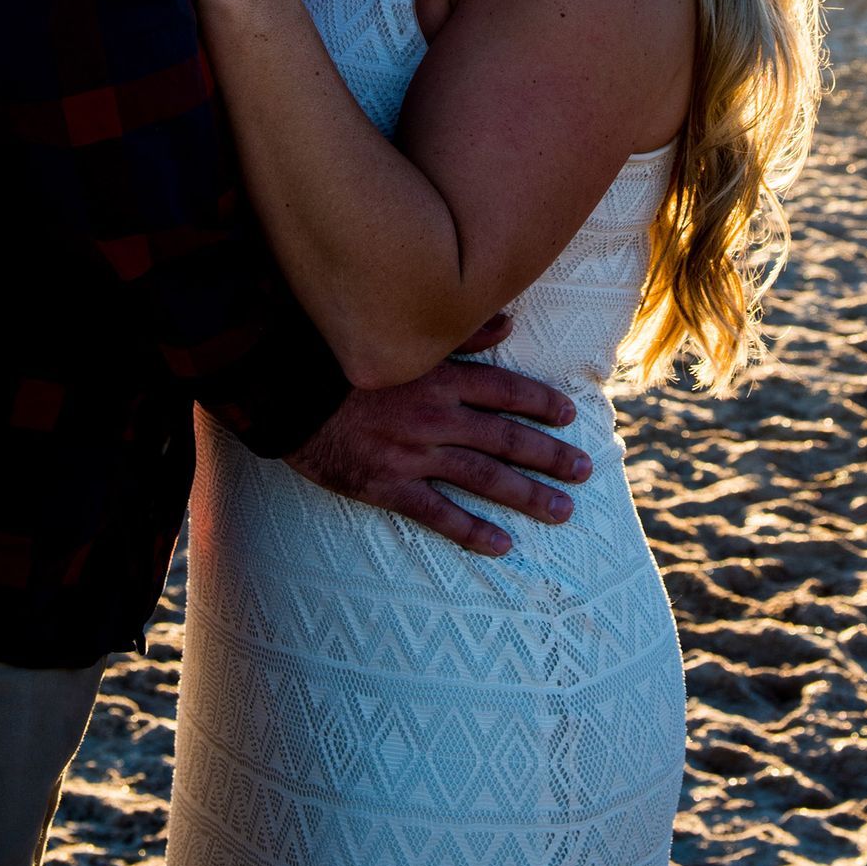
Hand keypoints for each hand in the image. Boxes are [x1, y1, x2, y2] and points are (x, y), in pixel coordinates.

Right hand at [285, 313, 594, 554]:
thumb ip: (458, 333)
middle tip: (585, 471)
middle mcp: (436, 416)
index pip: (506, 390)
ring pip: (483, 478)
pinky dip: (472, 530)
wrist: (281, 391)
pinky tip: (502, 544)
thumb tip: (508, 321)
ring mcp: (413, 454)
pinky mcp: (387, 486)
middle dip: (550, 456)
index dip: (541, 405)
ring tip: (561, 511)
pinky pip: (438, 514)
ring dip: (527, 495)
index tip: (570, 418)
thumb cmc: (339, 360)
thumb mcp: (400, 337)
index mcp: (440, 376)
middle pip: (506, 438)